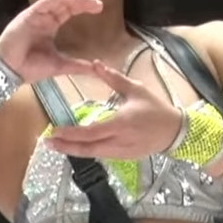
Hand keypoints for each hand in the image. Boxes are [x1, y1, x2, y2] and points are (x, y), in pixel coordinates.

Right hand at [0, 0, 103, 81]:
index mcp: (50, 26)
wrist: (10, 72)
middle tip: (97, 4)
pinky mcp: (29, 15)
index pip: (69, 11)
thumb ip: (78, 65)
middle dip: (82, 1)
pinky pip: (45, 2)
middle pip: (65, 2)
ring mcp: (36, 15)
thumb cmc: (31, 67)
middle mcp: (44, 18)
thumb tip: (97, 69)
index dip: (83, 7)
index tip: (99, 8)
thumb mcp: (61, 65)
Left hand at [43, 60, 183, 159]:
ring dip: (73, 150)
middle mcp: (120, 141)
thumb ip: (113, 78)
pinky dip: (87, 151)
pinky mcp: (125, 158)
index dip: (71, 134)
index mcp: (121, 124)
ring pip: (93, 154)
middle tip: (46, 142)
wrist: (176, 131)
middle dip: (65, 146)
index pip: (91, 132)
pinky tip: (74, 147)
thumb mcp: (136, 89)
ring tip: (56, 144)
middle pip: (88, 148)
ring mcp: (122, 153)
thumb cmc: (156, 108)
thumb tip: (95, 63)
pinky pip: (102, 155)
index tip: (54, 131)